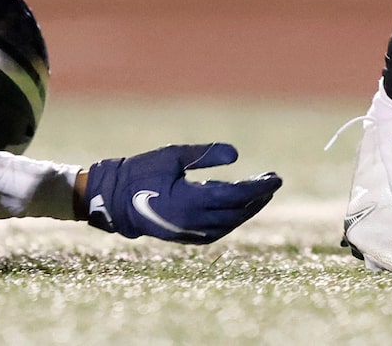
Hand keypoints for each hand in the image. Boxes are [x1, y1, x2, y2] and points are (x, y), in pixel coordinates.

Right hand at [82, 144, 280, 244]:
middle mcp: (192, 222)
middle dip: (258, 198)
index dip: (258, 188)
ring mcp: (188, 233)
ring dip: (248, 210)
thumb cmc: (142, 171)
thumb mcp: (174, 155)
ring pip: (229, 224)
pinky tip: (238, 206)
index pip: (235, 196)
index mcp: (190, 201)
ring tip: (262, 192)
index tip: (276, 178)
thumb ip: (205, 155)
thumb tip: (237, 155)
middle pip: (237, 212)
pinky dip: (232, 219)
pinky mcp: (185, 236)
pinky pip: (217, 231)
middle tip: (273, 181)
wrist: (114, 198)